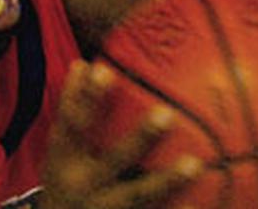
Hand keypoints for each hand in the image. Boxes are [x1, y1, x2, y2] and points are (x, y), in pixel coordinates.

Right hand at [40, 60, 202, 208]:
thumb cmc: (65, 183)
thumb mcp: (58, 152)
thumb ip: (71, 113)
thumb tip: (83, 64)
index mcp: (63, 161)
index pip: (72, 125)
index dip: (85, 98)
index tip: (102, 69)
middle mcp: (81, 185)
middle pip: (113, 161)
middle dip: (139, 139)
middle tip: (166, 113)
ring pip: (137, 195)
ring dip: (166, 180)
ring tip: (194, 163)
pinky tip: (198, 206)